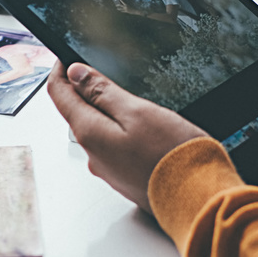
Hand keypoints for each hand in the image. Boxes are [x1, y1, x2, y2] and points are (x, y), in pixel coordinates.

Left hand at [47, 61, 207, 212]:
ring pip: (99, 132)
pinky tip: (146, 131)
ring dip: (107, 114)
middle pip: (78, 114)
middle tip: (103, 72)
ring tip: (132, 102)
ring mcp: (108, 170)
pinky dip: (122, 134)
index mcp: (90, 133)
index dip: (61, 71)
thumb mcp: (137, 111)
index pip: (59, 95)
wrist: (198, 198)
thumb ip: (103, 92)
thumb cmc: (172, 155)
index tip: (66, 58)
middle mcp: (93, 155)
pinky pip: (115, 149)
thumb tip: (74, 74)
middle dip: (85, 92)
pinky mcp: (125, 179)